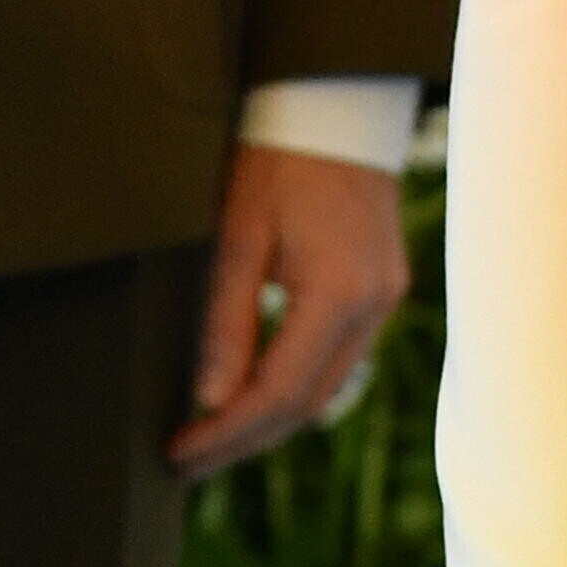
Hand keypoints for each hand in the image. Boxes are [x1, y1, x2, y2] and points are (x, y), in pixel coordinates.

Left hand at [167, 143, 410, 474]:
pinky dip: (296, 384)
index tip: (179, 451)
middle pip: (309, 404)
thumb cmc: (277, 159)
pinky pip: (341, 357)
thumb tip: (212, 399)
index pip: (278, 391)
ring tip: (212, 437)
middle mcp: (374, 303)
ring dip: (270, 420)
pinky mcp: (384, 287)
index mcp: (338, 291)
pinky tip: (255, 392)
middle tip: (187, 461)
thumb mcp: (237, 236)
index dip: (226, 432)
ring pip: (328, 387)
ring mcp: (386, 297)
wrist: (336, 105)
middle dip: (245, 440)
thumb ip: (226, 321)